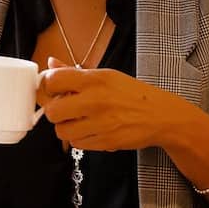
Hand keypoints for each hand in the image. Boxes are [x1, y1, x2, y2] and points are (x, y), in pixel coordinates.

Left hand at [38, 57, 196, 152]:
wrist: (161, 116)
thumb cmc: (131, 94)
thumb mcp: (106, 76)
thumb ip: (74, 72)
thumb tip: (51, 63)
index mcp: (95, 79)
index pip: (53, 80)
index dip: (47, 86)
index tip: (52, 89)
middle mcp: (96, 100)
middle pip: (52, 111)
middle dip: (54, 111)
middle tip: (64, 109)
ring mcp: (101, 123)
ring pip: (62, 131)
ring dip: (66, 127)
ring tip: (77, 121)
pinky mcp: (106, 142)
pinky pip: (77, 144)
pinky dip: (80, 139)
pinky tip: (91, 130)